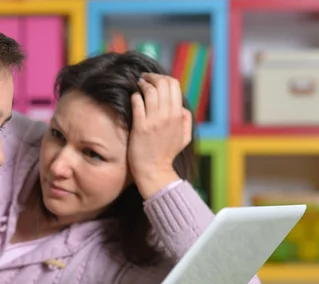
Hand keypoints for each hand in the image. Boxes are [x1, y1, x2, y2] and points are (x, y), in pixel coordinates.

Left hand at [128, 73, 192, 198]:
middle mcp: (168, 115)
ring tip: (138, 86)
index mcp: (178, 115)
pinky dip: (135, 96)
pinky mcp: (141, 126)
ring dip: (143, 84)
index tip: (154, 80)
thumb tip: (181, 108)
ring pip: (150, 90)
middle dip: (152, 77)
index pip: (174, 85)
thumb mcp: (184, 138)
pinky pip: (138, 102)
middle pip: (162, 83)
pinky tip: (133, 98)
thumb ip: (185, 120)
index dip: (163, 78)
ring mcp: (154, 120)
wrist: (154, 171)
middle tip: (144, 79)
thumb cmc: (166, 154)